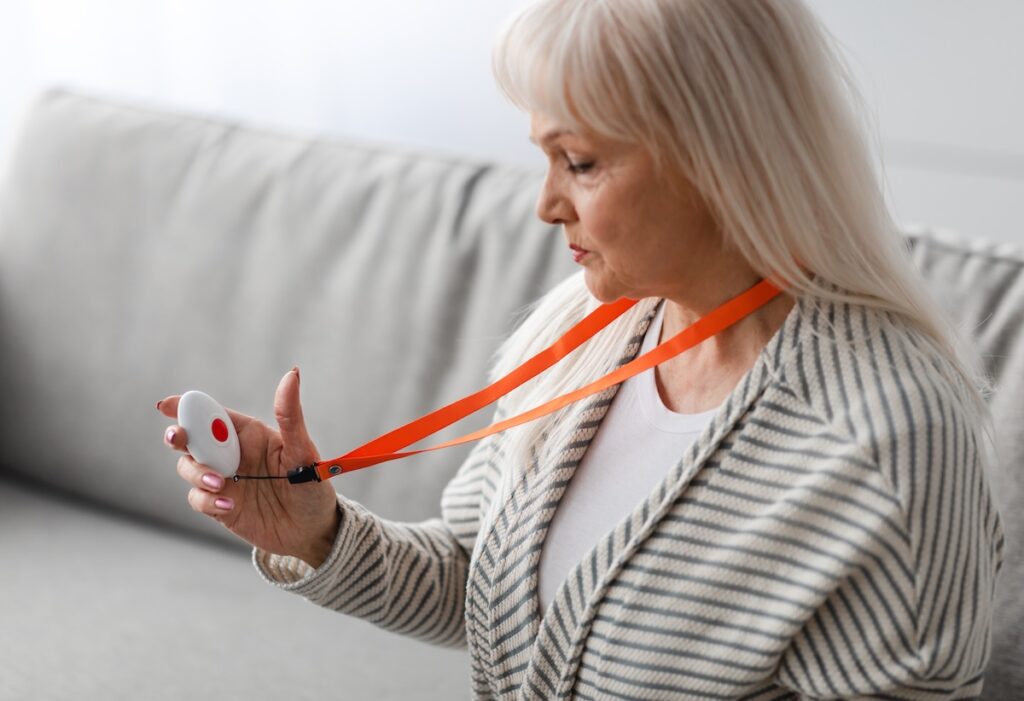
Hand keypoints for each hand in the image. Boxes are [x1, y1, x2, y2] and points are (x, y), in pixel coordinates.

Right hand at [157, 368, 340, 566]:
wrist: (313, 530)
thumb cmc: (312, 485)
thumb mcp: (303, 450)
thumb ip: (290, 415)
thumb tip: (292, 374)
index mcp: (248, 433)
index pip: (212, 413)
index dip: (186, 406)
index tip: (166, 405)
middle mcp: (231, 453)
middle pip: (191, 437)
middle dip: (177, 435)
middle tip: (177, 438)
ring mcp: (223, 479)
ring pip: (189, 467)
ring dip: (196, 472)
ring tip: (220, 483)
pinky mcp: (219, 505)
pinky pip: (198, 498)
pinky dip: (206, 499)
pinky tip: (228, 505)